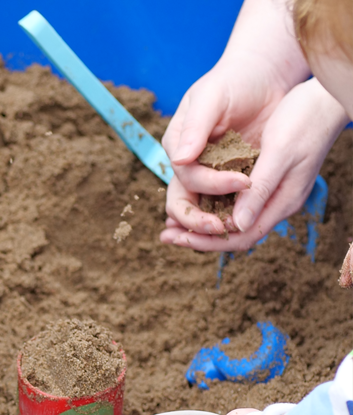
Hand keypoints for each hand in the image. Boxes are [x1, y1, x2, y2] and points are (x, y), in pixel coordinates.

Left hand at [162, 78, 347, 251]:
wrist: (325, 98)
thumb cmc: (305, 119)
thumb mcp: (281, 152)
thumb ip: (259, 189)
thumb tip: (234, 225)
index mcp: (281, 202)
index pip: (241, 235)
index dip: (208, 240)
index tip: (178, 238)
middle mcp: (274, 203)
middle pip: (232, 233)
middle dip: (198, 237)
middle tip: (165, 237)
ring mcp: (268, 192)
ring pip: (230, 219)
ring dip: (201, 222)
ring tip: (170, 224)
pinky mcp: (262, 177)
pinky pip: (232, 201)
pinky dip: (209, 204)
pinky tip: (190, 199)